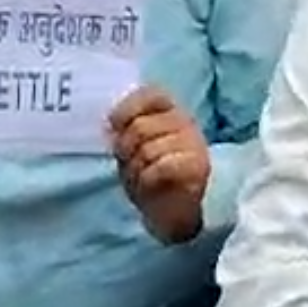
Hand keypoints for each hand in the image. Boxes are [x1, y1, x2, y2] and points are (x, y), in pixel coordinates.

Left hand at [109, 85, 209, 243]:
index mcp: (169, 111)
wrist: (173, 212)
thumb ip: (125, 130)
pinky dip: (147, 179)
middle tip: (128, 163)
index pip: (151, 94)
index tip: (115, 126)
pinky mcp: (198, 167)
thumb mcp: (133, 147)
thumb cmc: (149, 175)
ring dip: (135, 169)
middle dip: (125, 149)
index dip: (128, 108)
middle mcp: (185, 121)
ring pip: (148, 150)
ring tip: (139, 177)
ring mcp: (194, 143)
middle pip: (140, 127)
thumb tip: (109, 124)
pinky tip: (149, 184)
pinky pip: (162, 166)